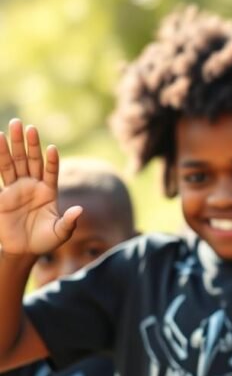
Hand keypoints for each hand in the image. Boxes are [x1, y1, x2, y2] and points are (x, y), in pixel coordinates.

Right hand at [0, 119, 80, 255]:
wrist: (24, 251)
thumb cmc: (45, 241)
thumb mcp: (61, 233)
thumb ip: (69, 222)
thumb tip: (80, 210)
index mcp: (49, 191)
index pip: (51, 171)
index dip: (51, 160)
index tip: (52, 148)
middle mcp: (32, 186)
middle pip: (30, 160)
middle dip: (28, 143)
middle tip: (25, 124)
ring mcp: (16, 189)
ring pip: (13, 163)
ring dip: (11, 146)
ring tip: (9, 127)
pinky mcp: (2, 197)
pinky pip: (0, 178)